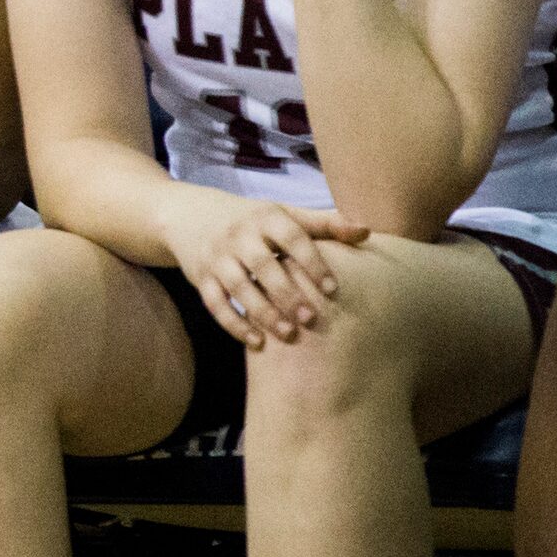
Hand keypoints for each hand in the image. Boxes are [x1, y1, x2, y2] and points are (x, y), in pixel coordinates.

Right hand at [163, 197, 366, 346]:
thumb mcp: (285, 214)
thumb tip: (367, 231)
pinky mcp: (200, 278)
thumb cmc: (252, 220)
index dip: (313, 262)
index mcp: (265, 217)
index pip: (292, 238)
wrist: (190, 215)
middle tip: (312, 320)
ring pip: (238, 288)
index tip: (333, 290)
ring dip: (263, 313)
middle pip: (263, 266)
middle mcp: (238, 235)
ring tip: (288, 335)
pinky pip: (215, 304)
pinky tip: (257, 342)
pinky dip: (234, 324)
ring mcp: (216, 257)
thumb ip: (325, 223)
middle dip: (287, 294)